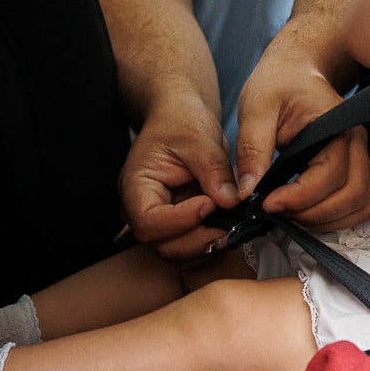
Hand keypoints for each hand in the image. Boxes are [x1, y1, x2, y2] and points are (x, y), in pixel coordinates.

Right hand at [118, 99, 239, 261]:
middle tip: (230, 222)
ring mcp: (163, 221)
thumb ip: (213, 170)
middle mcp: (143, 211)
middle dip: (198, 239)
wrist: (182, 118)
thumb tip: (230, 201)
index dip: (181, 220)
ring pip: (180, 252)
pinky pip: (194, 245)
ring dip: (208, 244)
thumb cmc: (180, 121)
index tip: (210, 203)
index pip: (149, 222)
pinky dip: (213, 242)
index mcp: (135, 187)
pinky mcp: (182, 225)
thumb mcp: (198, 137)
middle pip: (164, 245)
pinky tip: (232, 225)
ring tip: (234, 223)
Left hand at [235, 49, 369, 229]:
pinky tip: (305, 211)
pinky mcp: (353, 166)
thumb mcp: (256, 107)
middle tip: (277, 213)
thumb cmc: (278, 81)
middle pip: (352, 196)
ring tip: (290, 215)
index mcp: (336, 126)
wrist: (296, 67)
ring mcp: (359, 155)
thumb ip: (252, 150)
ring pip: (361, 204)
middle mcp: (355, 142)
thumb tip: (246, 193)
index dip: (298, 199)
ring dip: (327, 220)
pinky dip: (336, 216)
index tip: (266, 204)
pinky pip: (358, 202)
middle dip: (313, 215)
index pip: (328, 176)